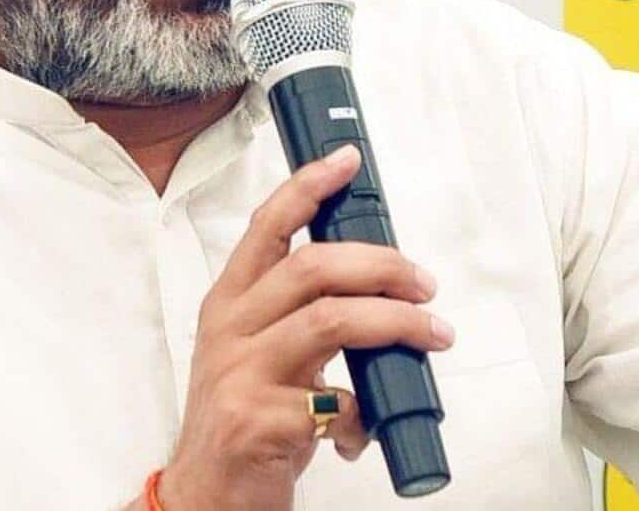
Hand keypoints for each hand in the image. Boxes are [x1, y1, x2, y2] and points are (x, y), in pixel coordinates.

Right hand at [156, 147, 453, 510]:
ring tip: (432, 335)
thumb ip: (305, 315)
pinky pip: (336, 402)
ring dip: (396, 323)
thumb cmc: (248, 419)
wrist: (206, 498)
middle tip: (424, 284)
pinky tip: (369, 430)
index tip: (347, 161)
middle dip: (382, 265)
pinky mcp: (257, 423)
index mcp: (231, 303)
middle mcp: (230, 330)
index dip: (308, 187)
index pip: (267, 226)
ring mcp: (240, 375)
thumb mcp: (262, 353)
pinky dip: (369, 413)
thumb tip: (382, 283)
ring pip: (331, 321)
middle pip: (314, 268)